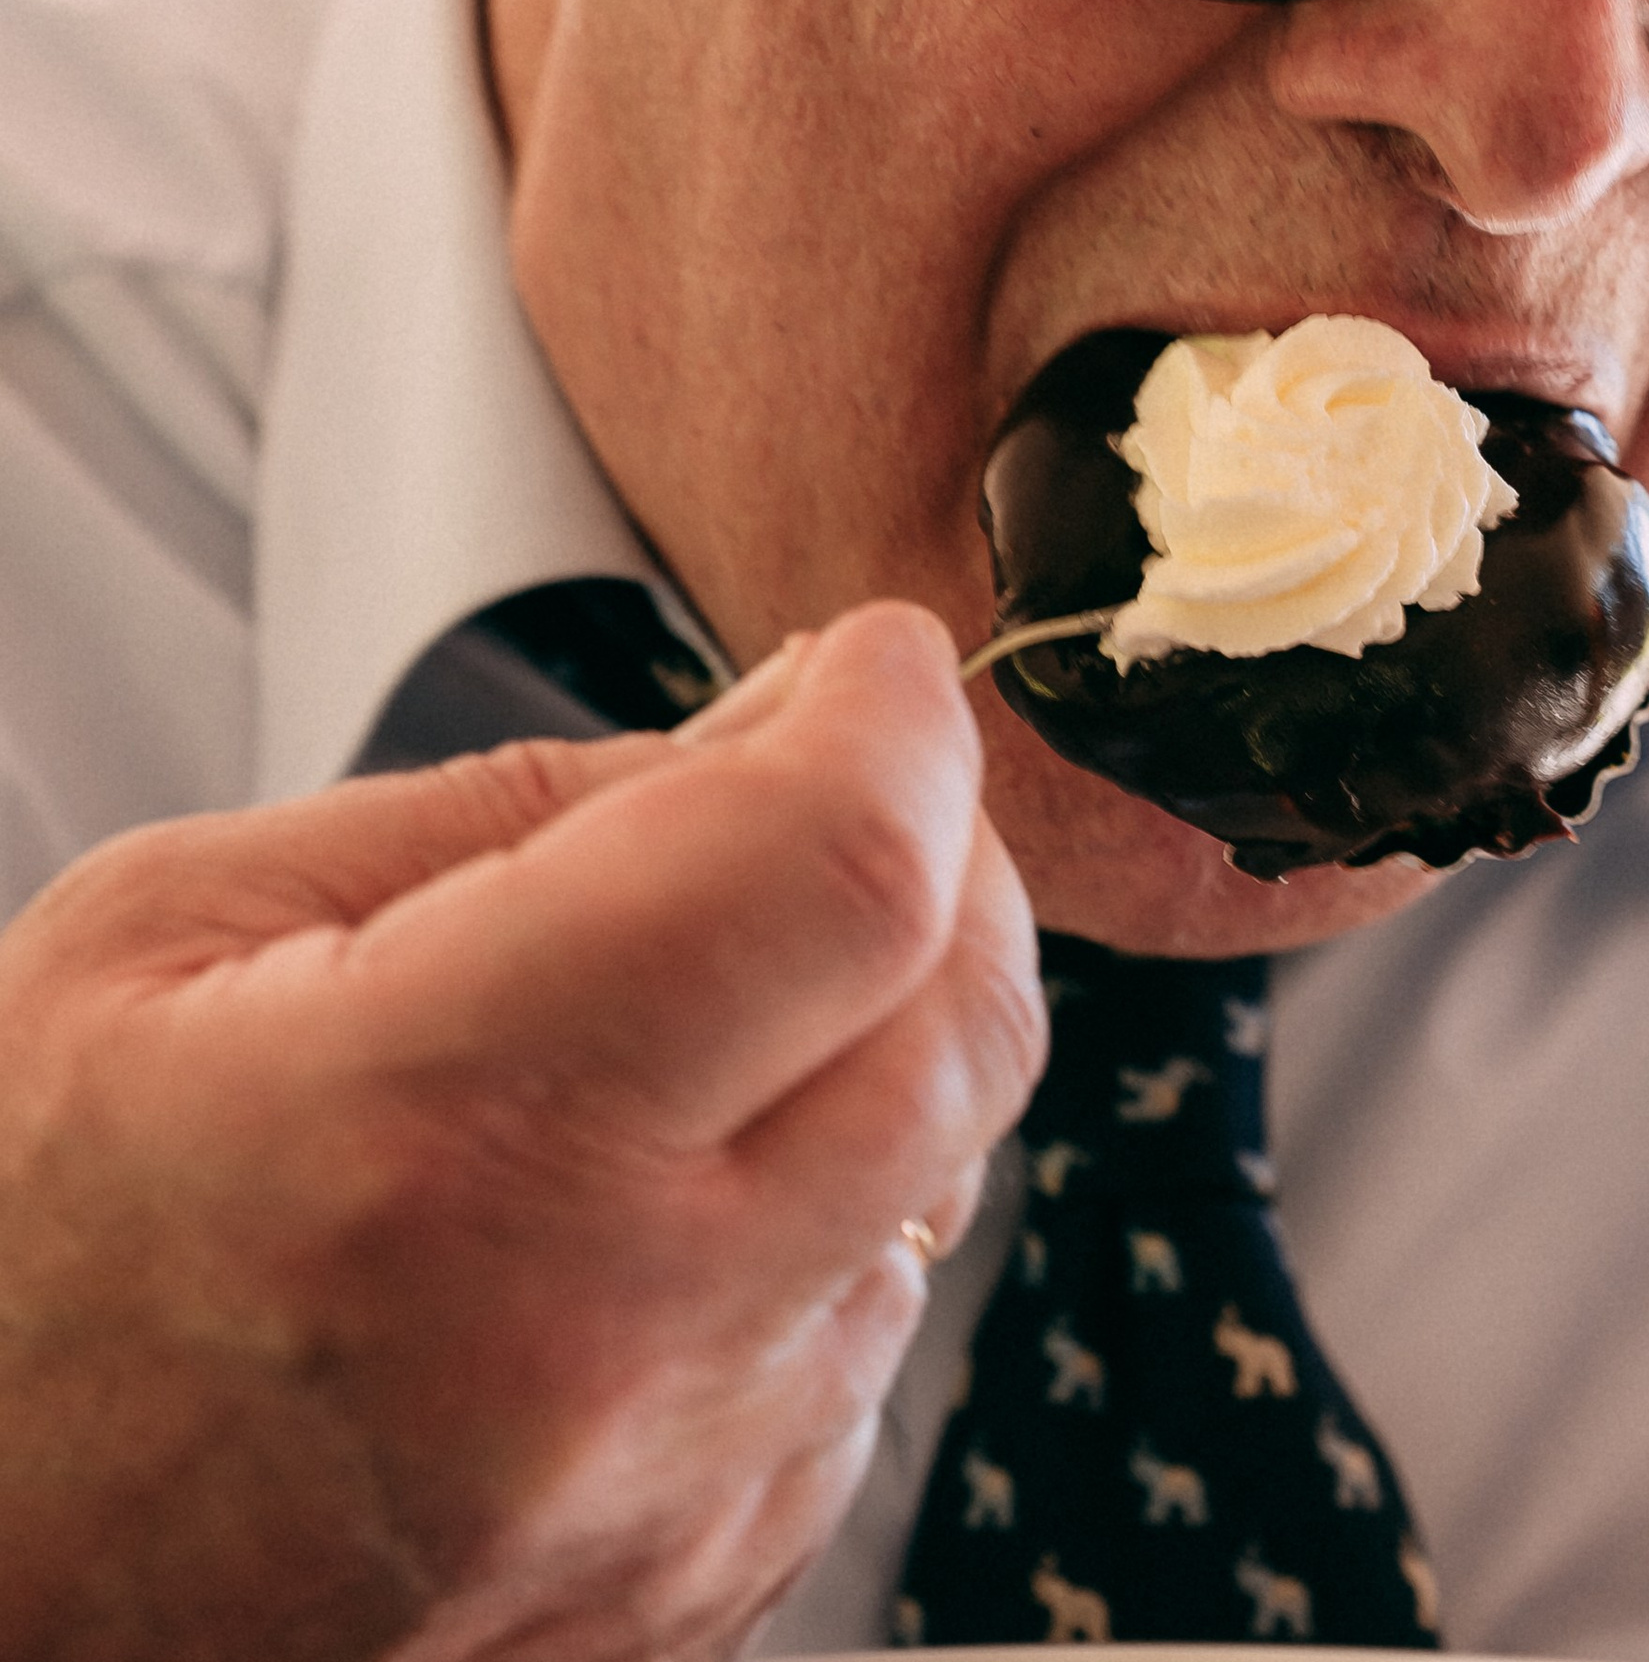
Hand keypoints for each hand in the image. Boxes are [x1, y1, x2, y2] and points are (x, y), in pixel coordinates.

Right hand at [0, 604, 1042, 1661]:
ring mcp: (676, 1497)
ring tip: (702, 1021)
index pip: (839, 867)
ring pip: (945, 1182)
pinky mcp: (711, 1586)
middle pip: (966, 1022)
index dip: (901, 720)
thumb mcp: (170, 935)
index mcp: (443, 1131)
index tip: (878, 665)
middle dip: (951, 858)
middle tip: (849, 794)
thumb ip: (511, 806)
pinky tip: (656, 1208)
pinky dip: (821, 1227)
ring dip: (880, 1049)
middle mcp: (599, 1339)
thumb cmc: (9, 1286)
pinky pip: (866, 1344)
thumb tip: (772, 731)